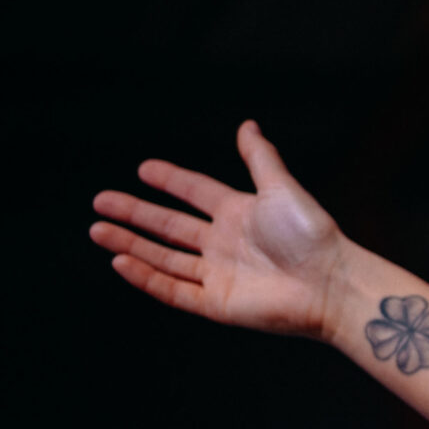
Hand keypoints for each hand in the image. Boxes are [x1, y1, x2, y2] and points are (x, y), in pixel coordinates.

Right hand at [90, 120, 353, 337]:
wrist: (330, 283)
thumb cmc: (313, 236)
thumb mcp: (281, 188)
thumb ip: (259, 158)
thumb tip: (247, 124)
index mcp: (240, 214)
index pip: (195, 193)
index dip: (170, 181)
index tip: (143, 169)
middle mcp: (225, 244)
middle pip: (170, 227)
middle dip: (134, 214)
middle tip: (101, 202)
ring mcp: (219, 275)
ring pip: (164, 258)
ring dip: (130, 244)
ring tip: (98, 230)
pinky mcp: (217, 304)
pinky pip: (174, 290)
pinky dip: (146, 277)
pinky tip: (121, 261)